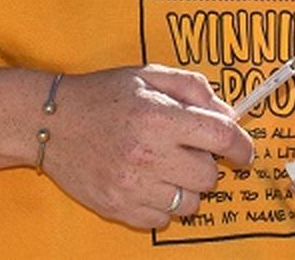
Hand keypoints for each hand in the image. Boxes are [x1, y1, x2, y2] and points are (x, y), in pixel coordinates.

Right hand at [40, 64, 254, 228]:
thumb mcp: (148, 75)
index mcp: (159, 117)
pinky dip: (163, 204)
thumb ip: (193, 88)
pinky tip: (147, 182)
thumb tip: (227, 114)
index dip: (242, 146)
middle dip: (205, 163)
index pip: (222, 138)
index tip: (244, 151)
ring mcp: (132, 186)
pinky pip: (163, 219)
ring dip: (186, 187)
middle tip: (187, 150)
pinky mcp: (119, 208)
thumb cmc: (102, 95)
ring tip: (165, 166)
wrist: (50, 121)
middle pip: (209, 176)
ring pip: (190, 203)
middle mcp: (148, 154)